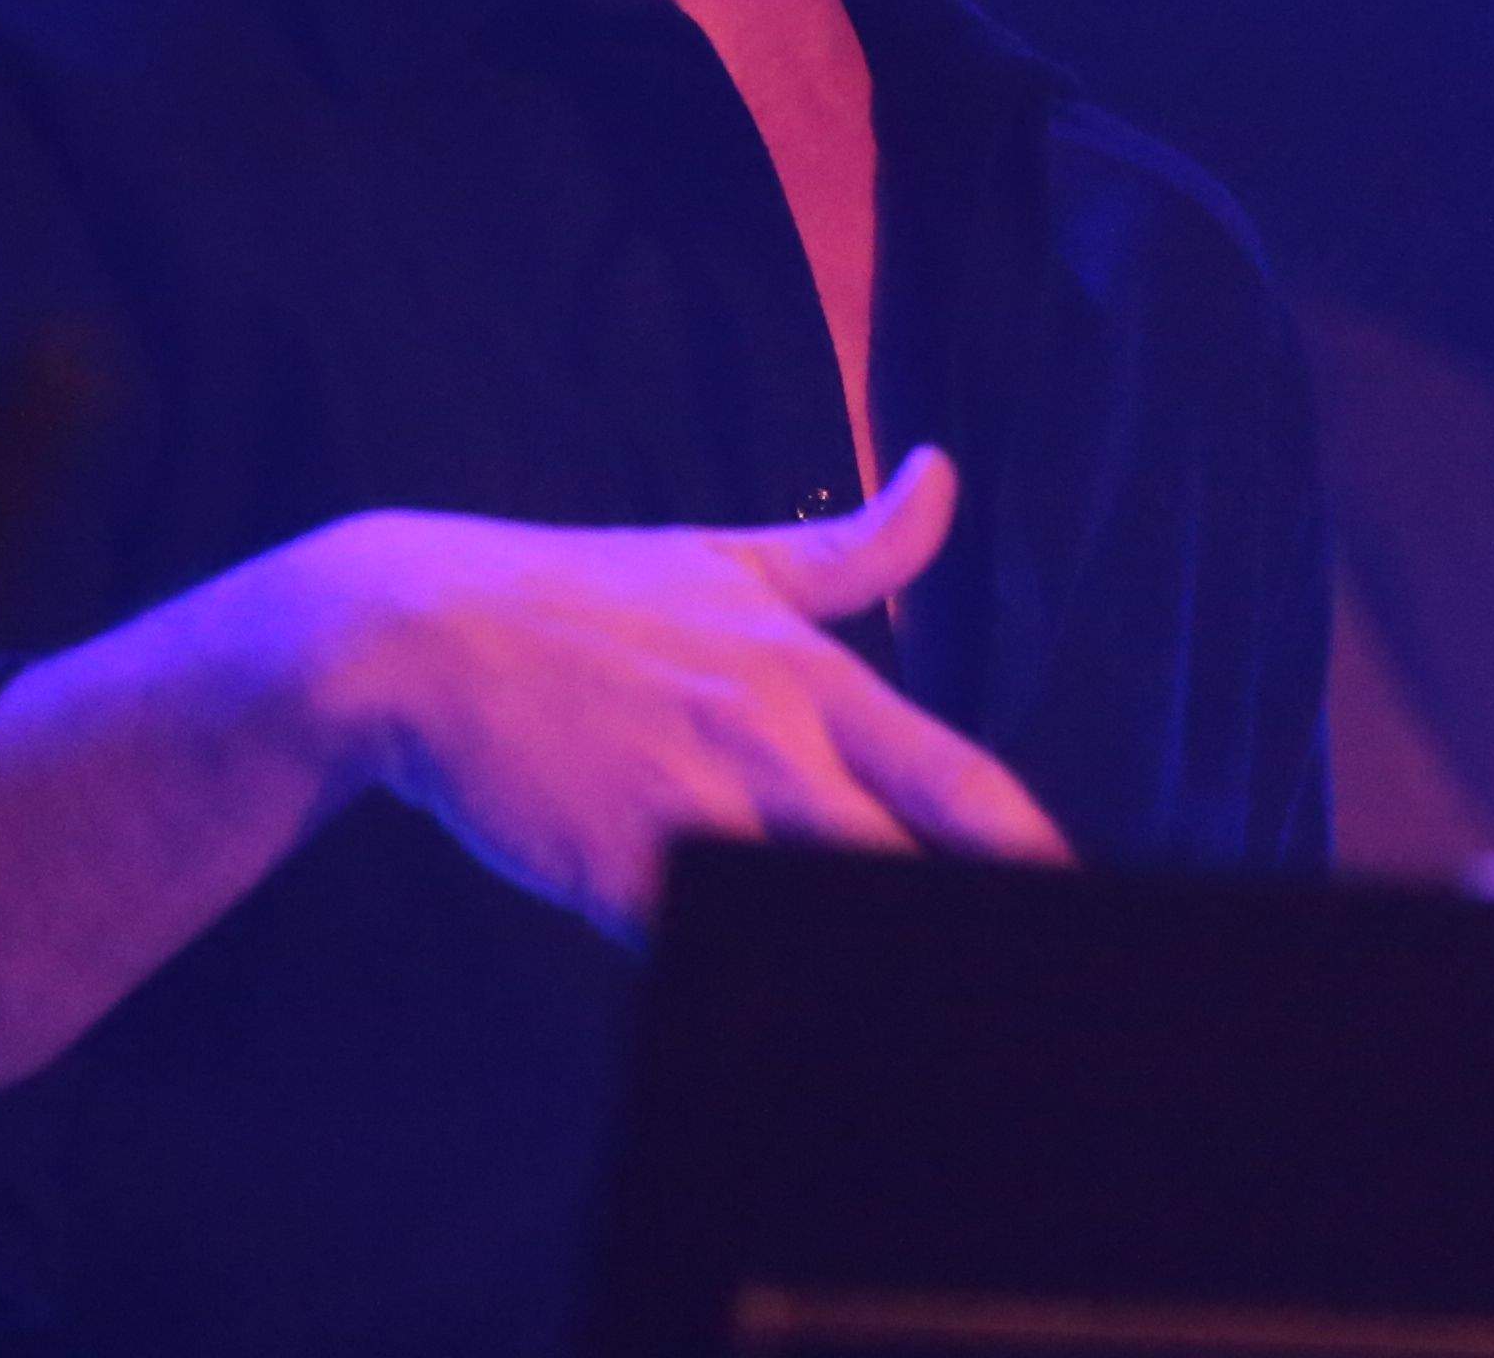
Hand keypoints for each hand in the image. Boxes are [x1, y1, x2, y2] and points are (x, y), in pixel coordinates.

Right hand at [281, 447, 1071, 939]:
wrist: (418, 638)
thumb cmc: (581, 599)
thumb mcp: (725, 558)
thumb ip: (852, 549)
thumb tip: (944, 475)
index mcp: (809, 676)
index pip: (956, 776)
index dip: (1027, 848)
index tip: (1075, 895)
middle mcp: (768, 744)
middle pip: (900, 862)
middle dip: (958, 924)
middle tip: (1014, 976)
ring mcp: (692, 810)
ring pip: (810, 912)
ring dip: (852, 956)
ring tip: (906, 1019)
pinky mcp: (615, 873)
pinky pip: (704, 947)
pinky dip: (739, 977)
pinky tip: (768, 1010)